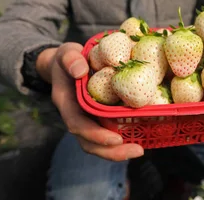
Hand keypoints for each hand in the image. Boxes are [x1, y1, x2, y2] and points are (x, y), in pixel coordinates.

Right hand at [41, 43, 143, 161]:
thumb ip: (71, 59)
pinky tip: (139, 137)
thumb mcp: (66, 53)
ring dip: (117, 151)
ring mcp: (86, 119)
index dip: (96, 135)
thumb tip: (80, 70)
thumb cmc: (67, 59)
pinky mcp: (96, 118)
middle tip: (137, 151)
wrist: (64, 65)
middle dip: (111, 151)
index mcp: (66, 103)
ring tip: (139, 150)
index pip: (77, 124)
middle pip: (89, 142)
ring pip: (97, 143)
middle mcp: (75, 116)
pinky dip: (120, 140)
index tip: (116, 139)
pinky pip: (106, 132)